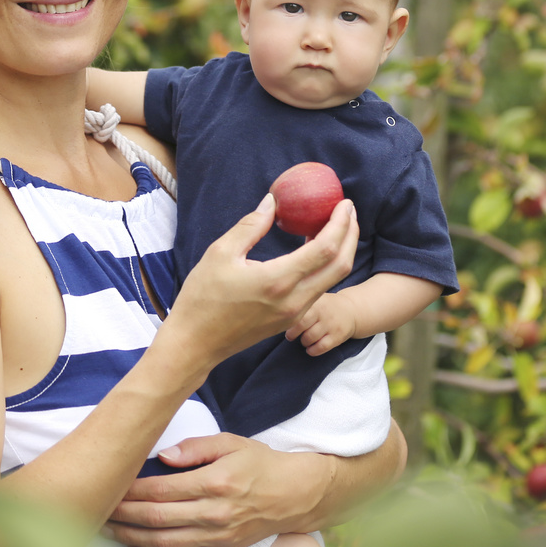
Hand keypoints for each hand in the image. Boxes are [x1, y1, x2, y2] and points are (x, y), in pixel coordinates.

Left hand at [103, 434, 331, 546]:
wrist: (293, 495)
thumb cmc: (259, 464)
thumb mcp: (231, 442)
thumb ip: (195, 447)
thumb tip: (162, 455)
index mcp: (215, 482)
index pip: (161, 489)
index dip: (131, 490)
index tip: (112, 484)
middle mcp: (214, 514)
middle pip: (156, 518)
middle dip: (122, 515)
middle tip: (100, 508)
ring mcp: (216, 537)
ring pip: (163, 544)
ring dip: (131, 539)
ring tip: (109, 530)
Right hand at [162, 193, 358, 369]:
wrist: (195, 344)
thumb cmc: (202, 298)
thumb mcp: (221, 253)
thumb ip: (251, 226)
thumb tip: (272, 202)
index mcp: (278, 281)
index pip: (325, 248)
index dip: (340, 223)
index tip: (344, 203)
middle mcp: (294, 300)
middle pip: (340, 266)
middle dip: (350, 235)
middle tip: (347, 211)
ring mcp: (294, 314)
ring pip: (332, 280)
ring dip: (341, 252)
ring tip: (334, 226)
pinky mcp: (290, 321)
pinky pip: (319, 290)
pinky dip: (325, 267)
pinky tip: (314, 251)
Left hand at [284, 292, 355, 355]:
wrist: (351, 310)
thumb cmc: (326, 305)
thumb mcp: (315, 298)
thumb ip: (300, 303)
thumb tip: (276, 312)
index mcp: (315, 301)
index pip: (297, 312)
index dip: (288, 321)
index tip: (284, 325)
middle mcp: (323, 312)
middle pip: (302, 325)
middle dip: (293, 333)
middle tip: (291, 335)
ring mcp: (331, 325)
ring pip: (309, 338)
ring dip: (303, 342)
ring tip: (304, 339)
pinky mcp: (337, 337)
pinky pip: (321, 347)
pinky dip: (312, 351)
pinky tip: (310, 348)